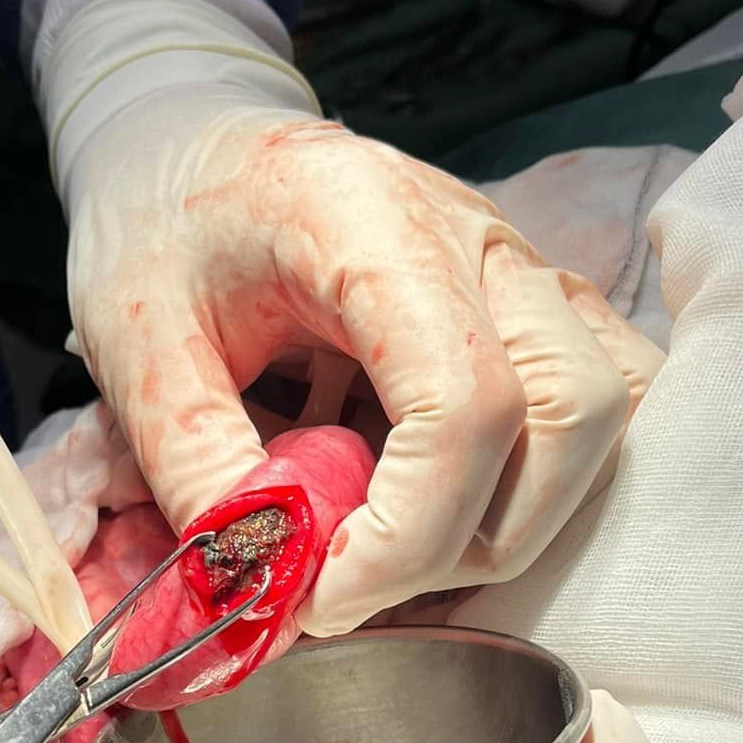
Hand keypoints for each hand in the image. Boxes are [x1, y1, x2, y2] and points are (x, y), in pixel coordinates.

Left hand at [62, 76, 661, 635]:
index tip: (322, 599)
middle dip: (472, 539)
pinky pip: (605, 392)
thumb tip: (264, 589)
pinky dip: (550, 476)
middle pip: (569, 413)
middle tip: (353, 581)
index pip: (463, 405)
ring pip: (608, 409)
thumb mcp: (134, 344)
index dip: (409, 536)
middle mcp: (478, 235)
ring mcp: (522, 264)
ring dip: (522, 515)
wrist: (193, 144)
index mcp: (371, 222)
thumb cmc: (162, 224)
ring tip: (399, 546)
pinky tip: (451, 508)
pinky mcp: (535, 299)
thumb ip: (197, 465)